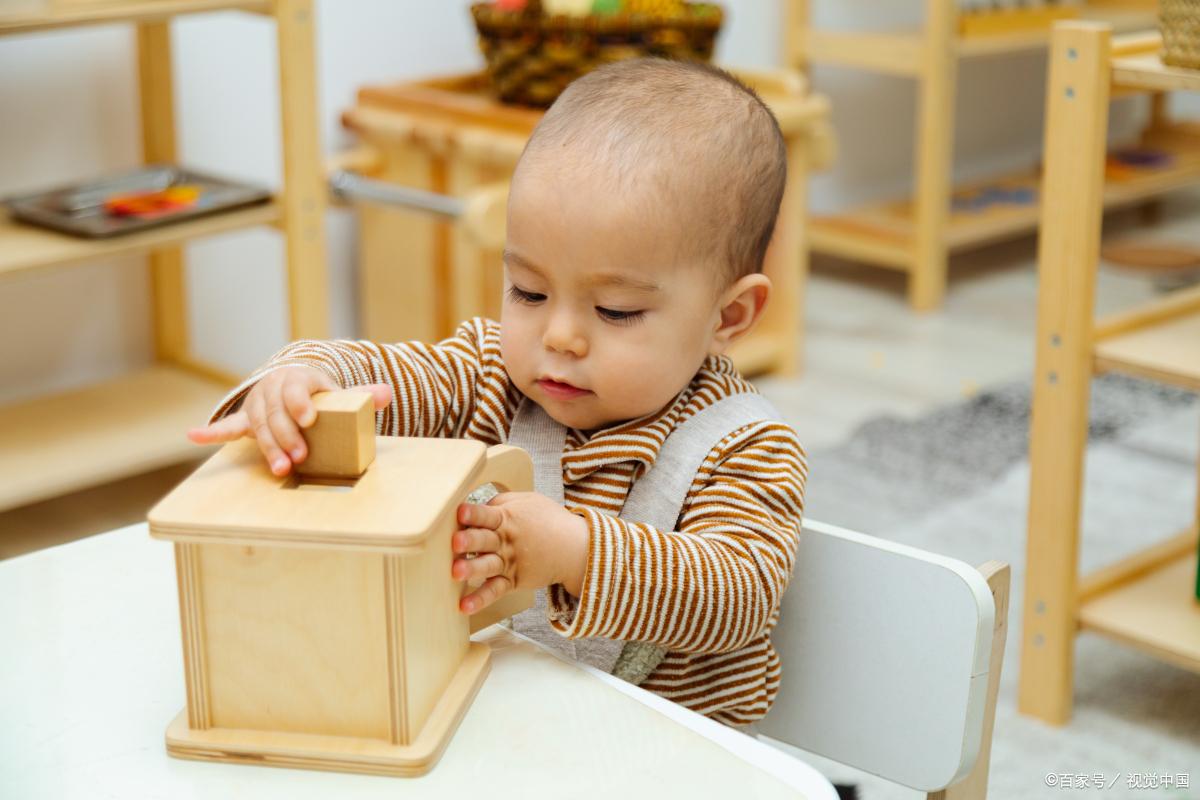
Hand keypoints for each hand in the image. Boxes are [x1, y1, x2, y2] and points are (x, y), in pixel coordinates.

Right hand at [186, 365, 392, 475]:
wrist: (294, 382)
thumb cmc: (321, 393)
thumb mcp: (341, 391)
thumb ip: (364, 395)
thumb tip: (388, 394)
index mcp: (299, 379)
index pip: (299, 389)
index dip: (303, 403)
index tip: (309, 418)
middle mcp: (274, 388)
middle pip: (278, 414)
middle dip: (288, 436)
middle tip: (300, 457)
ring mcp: (258, 404)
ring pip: (259, 427)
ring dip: (268, 447)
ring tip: (280, 467)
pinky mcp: (246, 419)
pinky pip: (228, 426)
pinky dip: (211, 432)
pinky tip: (194, 435)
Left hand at [451, 492, 589, 614]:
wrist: (576, 547)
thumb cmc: (548, 520)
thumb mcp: (527, 501)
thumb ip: (501, 502)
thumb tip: (475, 507)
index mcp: (507, 518)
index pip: (487, 514)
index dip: (474, 513)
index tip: (460, 512)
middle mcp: (506, 540)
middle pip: (485, 540)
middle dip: (469, 541)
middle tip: (455, 543)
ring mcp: (510, 562)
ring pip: (487, 565)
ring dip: (472, 568)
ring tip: (456, 573)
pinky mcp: (513, 580)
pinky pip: (495, 591)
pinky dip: (480, 599)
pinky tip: (464, 606)